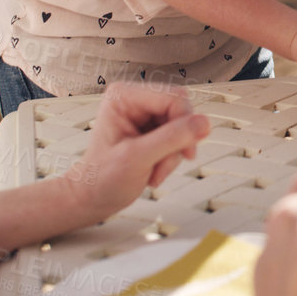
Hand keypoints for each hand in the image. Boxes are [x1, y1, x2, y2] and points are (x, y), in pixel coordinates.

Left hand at [62, 83, 211, 218]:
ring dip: (175, 153)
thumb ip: (171, 138)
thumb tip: (203, 123)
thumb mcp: (136, 158)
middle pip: (181, 109)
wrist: (93, 198)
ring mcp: (145, 115)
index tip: (185, 150)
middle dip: (178, 140)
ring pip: (184, 125)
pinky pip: (180, 136)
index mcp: (124, 97)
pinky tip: (156, 168)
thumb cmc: (100, 179)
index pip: (173, 98)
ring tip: (155, 169)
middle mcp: (135, 101)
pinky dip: (173, 156)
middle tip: (165, 163)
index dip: (184, 123)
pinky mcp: (153, 129)